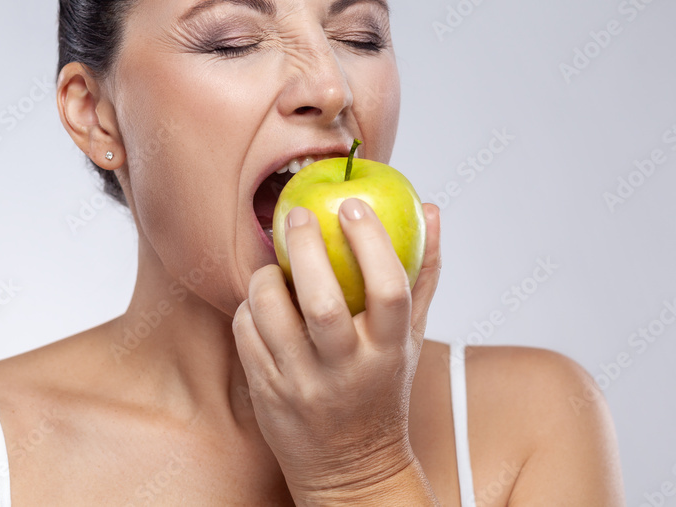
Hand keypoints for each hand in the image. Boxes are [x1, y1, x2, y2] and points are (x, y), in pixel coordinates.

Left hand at [232, 198, 441, 502]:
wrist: (349, 468)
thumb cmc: (382, 387)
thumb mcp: (411, 337)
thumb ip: (422, 274)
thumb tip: (430, 210)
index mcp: (389, 351)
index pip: (388, 289)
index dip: (371, 241)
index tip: (353, 206)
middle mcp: (347, 370)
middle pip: (321, 300)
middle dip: (305, 247)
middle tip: (298, 214)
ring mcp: (302, 383)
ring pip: (271, 312)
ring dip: (267, 276)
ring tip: (275, 264)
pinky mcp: (265, 391)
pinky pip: (245, 331)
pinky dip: (250, 306)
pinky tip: (263, 301)